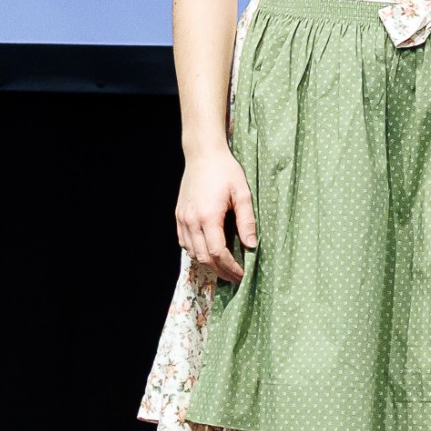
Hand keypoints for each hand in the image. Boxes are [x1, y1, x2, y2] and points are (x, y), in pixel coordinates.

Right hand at [176, 145, 257, 280]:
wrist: (203, 154)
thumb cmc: (225, 170)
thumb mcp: (243, 193)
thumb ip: (247, 220)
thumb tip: (252, 245)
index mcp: (208, 216)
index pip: (217, 252)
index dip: (230, 267)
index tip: (242, 274)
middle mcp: (192, 220)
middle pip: (203, 257)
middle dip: (220, 270)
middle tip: (235, 276)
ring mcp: (182, 218)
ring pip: (192, 252)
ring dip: (208, 263)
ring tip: (224, 267)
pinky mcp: (179, 215)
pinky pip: (184, 242)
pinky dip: (196, 252)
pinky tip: (208, 252)